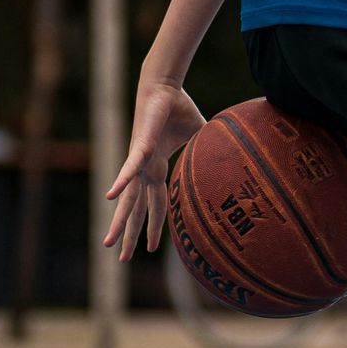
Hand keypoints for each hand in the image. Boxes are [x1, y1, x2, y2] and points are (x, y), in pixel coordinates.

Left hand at [104, 80, 205, 260]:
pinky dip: (121, 182)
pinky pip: (130, 169)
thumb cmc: (180, 107)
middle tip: (121, 260)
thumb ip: (209, 156)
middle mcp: (143, 169)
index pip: (156, 204)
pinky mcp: (138, 147)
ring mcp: (138, 161)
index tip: (151, 248)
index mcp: (156, 168)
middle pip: (136, 209)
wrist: (166, 87)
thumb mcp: (201, 138)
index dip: (154, 226)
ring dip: (119, 222)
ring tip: (107, 244)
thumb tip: (239, 163)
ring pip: (127, 198)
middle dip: (128, 235)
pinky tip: (111, 197)